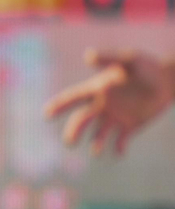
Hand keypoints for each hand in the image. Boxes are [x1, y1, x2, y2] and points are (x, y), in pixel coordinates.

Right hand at [44, 49, 174, 154]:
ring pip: (99, 133)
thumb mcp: (129, 59)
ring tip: (96, 152)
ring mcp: (115, 117)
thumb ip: (109, 57)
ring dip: (95, 143)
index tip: (46, 115)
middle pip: (82, 120)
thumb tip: (88, 56)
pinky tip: (119, 152)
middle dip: (74, 131)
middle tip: (70, 143)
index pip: (73, 97)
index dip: (59, 105)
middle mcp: (102, 105)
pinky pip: (120, 140)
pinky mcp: (130, 126)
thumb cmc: (146, 66)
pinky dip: (118, 148)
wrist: (166, 80)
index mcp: (97, 89)